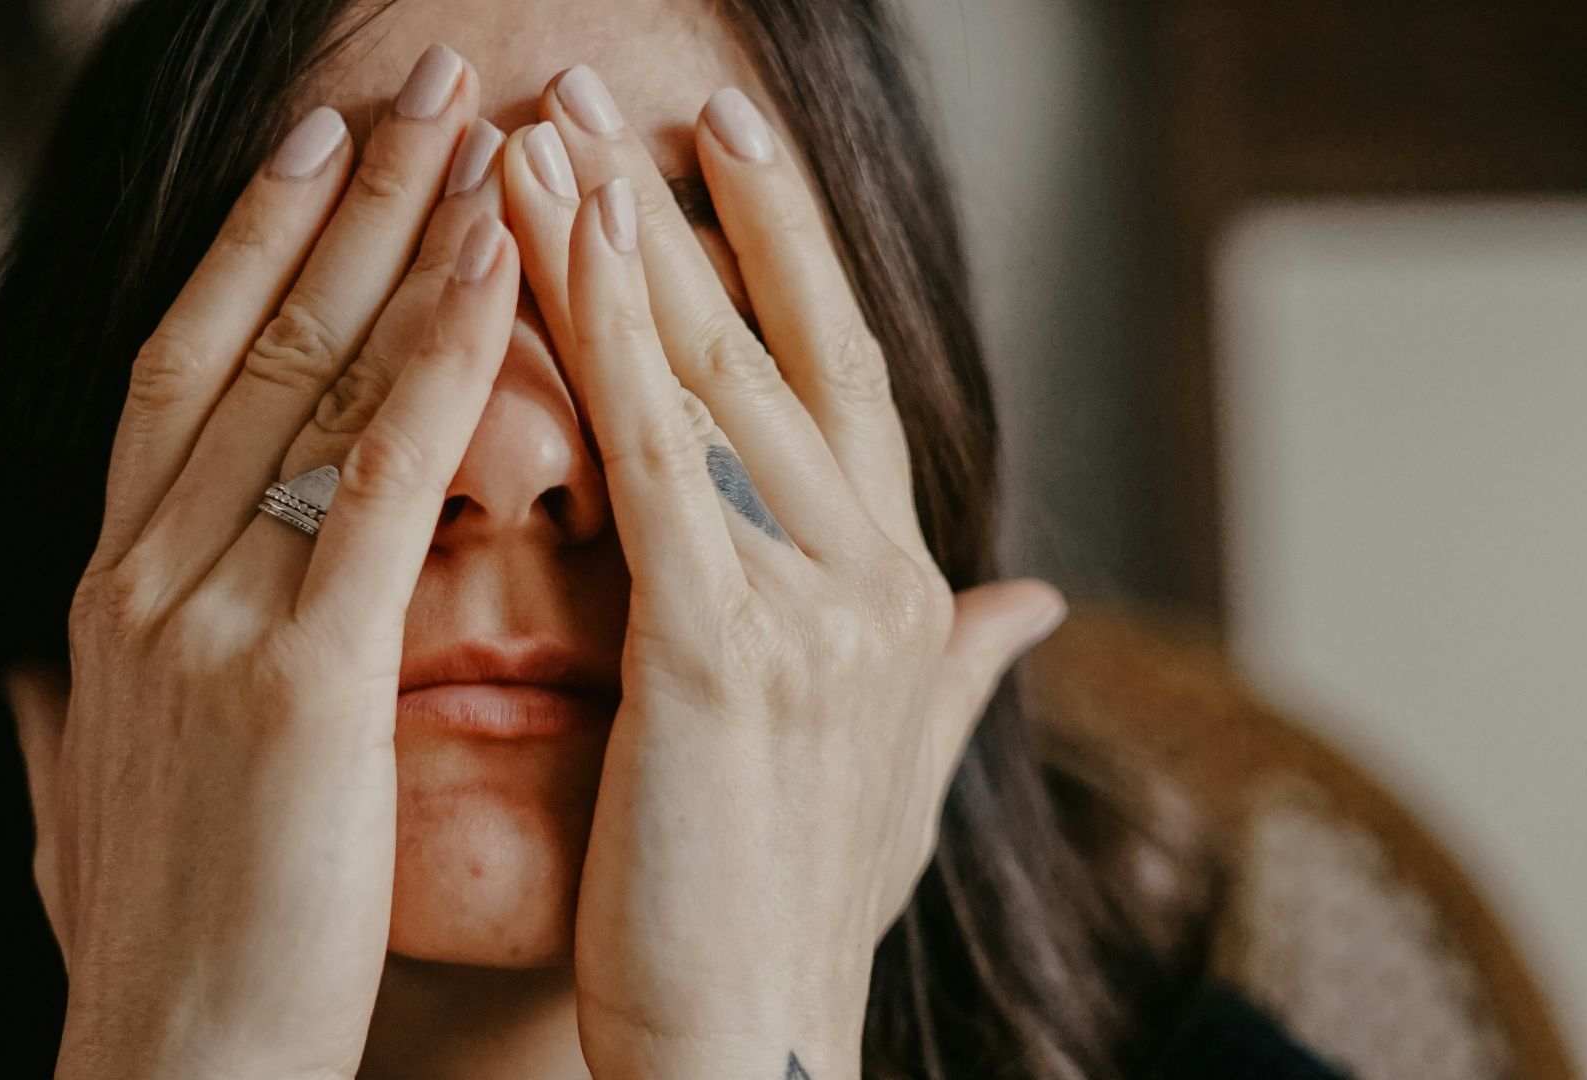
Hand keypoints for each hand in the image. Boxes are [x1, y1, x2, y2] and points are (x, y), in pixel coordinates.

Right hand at [0, 45, 516, 1079]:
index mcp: (117, 594)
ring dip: (399, 231)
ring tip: (474, 119)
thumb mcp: (90, 804)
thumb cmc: (167, 944)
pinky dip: (440, 357)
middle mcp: (146, 575)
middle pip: (248, 336)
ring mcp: (207, 615)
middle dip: (338, 194)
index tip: (315, 149)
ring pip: (312, 376)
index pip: (185, 371)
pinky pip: (381, 479)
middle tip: (412, 78)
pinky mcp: (293, 678)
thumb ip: (70, 718)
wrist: (172, 1074)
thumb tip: (40, 679)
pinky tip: (499, 263)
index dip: (250, 246)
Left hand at [502, 69, 1067, 1078]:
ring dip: (627, 235)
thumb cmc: (786, 914)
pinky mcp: (723, 648)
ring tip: (551, 124)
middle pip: (780, 345)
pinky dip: (608, 332)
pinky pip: (656, 454)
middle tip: (617, 90)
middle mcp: (878, 576)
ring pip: (714, 373)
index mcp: (899, 593)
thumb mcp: (894, 773)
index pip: (840, 382)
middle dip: (697, 209)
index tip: (723, 154)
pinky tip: (553, 237)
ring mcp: (813, 603)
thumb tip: (1035, 605)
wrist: (755, 1053)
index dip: (785, 257)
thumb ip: (961, 671)